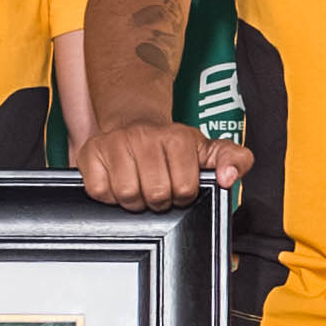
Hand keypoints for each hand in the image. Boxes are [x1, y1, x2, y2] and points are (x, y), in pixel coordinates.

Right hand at [74, 120, 247, 211]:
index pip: (184, 189)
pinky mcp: (90, 153)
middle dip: (159, 201)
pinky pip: (99, 192)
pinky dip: (109, 196)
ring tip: (139, 188)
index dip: (183, 196)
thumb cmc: (173, 147)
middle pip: (155, 195)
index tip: (179, 187)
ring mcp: (114, 142)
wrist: (134, 124)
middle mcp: (144, 136)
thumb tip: (228, 178)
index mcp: (177, 137)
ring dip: (134, 201)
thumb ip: (235, 160)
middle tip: (158, 190)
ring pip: (127, 195)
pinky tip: (117, 183)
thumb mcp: (210, 151)